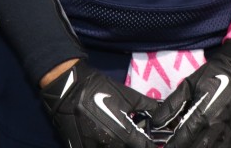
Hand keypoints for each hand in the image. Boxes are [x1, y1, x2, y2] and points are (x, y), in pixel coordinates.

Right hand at [41, 62, 158, 147]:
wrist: (68, 89)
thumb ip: (147, 106)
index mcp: (124, 134)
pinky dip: (102, 145)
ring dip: (118, 144)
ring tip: (117, 134)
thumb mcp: (128, 96)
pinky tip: (103, 137)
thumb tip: (162, 111)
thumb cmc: (100, 90)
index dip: (151, 145)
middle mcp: (110, 146)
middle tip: (134, 135)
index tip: (152, 141)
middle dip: (134, 144)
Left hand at [152, 40, 230, 147]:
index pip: (183, 138)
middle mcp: (216, 126)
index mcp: (203, 114)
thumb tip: (156, 122)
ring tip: (190, 146)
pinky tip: (208, 146)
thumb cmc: (214, 74)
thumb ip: (172, 104)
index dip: (172, 146)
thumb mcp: (189, 84)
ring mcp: (229, 131)